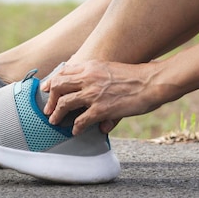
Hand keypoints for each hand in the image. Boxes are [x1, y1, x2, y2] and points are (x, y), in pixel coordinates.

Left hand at [41, 60, 164, 134]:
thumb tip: (89, 89)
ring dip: (56, 114)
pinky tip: (76, 131)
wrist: (151, 82)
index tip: (47, 89)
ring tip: (55, 121)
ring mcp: (94, 94)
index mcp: (91, 66)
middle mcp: (89, 78)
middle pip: (58, 86)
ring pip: (64, 104)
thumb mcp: (111, 68)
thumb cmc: (136, 76)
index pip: (63, 71)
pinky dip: (75, 128)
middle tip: (48, 109)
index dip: (52, 81)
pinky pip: (80, 121)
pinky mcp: (101, 109)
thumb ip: (97, 78)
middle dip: (50, 99)